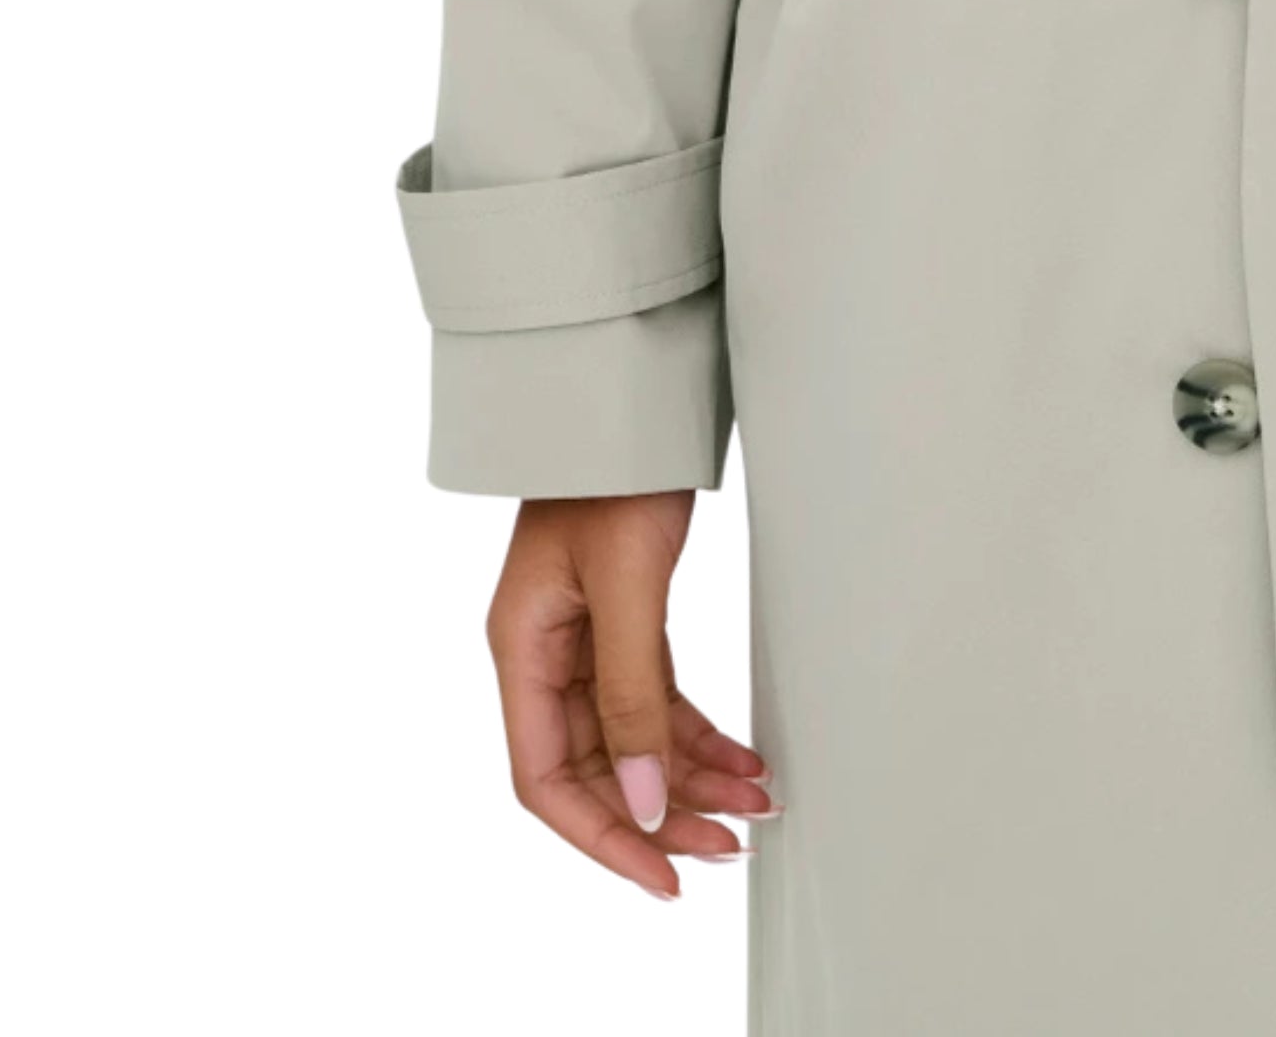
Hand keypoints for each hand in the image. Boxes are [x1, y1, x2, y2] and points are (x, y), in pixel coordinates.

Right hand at [485, 490, 779, 896]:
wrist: (635, 399)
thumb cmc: (613, 474)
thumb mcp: (625, 586)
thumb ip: (630, 697)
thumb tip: (645, 802)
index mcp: (520, 652)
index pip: (546, 781)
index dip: (602, 837)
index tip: (662, 877)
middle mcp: (545, 656)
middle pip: (595, 769)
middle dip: (662, 814)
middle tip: (730, 846)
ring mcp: (585, 640)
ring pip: (633, 740)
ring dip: (691, 778)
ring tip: (755, 808)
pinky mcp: (625, 621)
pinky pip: (657, 701)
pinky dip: (698, 735)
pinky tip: (743, 760)